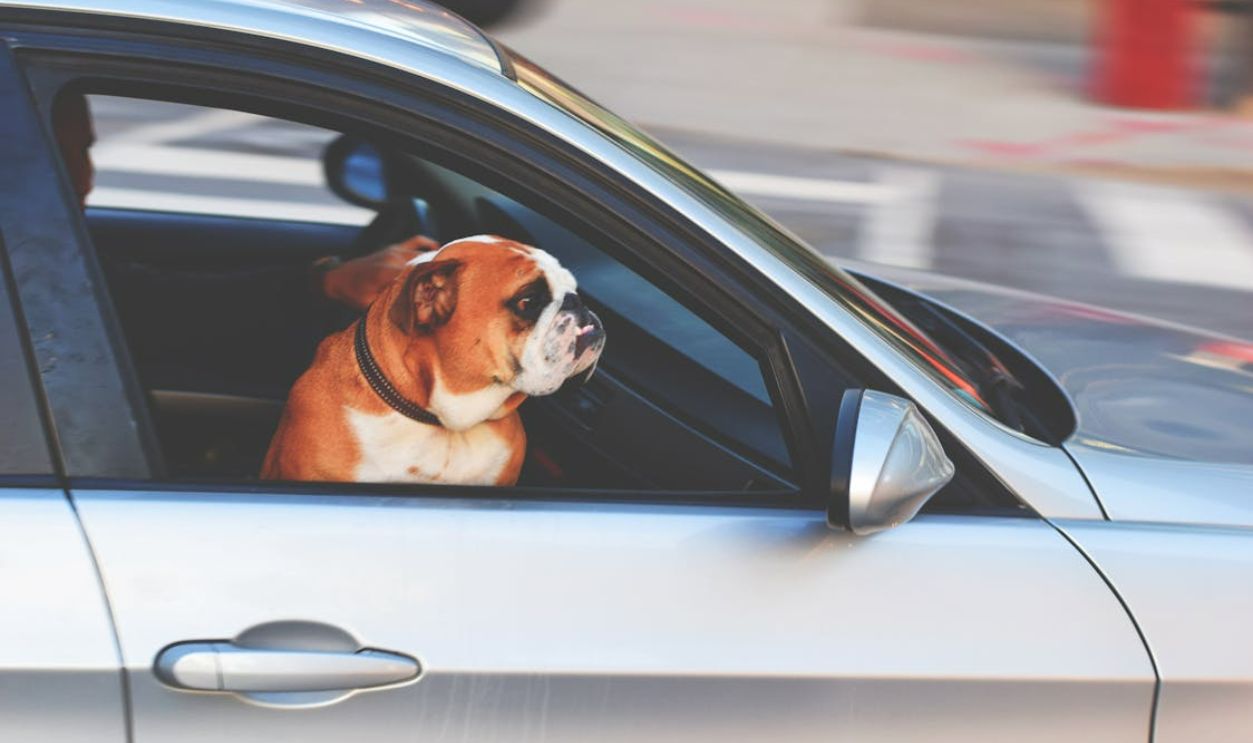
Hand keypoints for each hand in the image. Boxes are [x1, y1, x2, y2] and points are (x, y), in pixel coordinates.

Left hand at [318, 235, 439, 310]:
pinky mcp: (393, 247)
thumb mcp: (369, 306)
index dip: (432, 284)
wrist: (336, 277)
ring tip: (449, 271)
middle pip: (423, 264)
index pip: (416, 276)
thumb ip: (390, 306)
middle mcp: (393, 258)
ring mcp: (394, 250)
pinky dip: (428, 244)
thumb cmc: (352, 294)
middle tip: (452, 283)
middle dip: (438, 273)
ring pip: (422, 254)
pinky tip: (438, 249)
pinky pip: (415, 241)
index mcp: (387, 273)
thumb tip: (413, 314)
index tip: (445, 292)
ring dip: (435, 261)